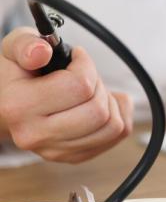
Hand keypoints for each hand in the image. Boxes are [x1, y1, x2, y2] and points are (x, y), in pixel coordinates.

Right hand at [0, 27, 132, 162]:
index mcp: (19, 106)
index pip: (79, 86)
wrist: (9, 103)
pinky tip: (100, 104)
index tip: (77, 57)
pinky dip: (118, 115)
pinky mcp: (74, 157)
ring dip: (110, 102)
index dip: (85, 65)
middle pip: (98, 110)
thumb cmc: (20, 73)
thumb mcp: (16, 48)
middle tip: (84, 77)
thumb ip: (26, 44)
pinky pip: (118, 135)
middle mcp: (35, 135)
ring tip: (91, 92)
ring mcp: (56, 151)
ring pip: (113, 126)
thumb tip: (41, 51)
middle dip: (98, 86)